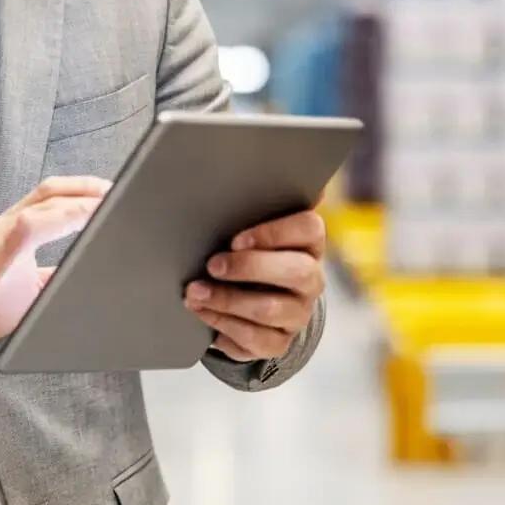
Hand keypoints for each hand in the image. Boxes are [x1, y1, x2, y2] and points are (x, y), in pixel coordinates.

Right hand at [0, 176, 109, 366]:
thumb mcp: (27, 288)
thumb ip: (53, 274)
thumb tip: (87, 274)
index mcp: (15, 231)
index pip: (52, 197)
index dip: (83, 190)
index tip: (113, 193)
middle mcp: (3, 228)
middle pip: (47, 193)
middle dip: (84, 189)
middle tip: (115, 193)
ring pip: (34, 212)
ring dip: (70, 208)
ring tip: (99, 209)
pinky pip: (10, 239)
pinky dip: (35, 228)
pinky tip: (57, 224)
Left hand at [183, 206, 326, 363]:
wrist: (254, 298)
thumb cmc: (249, 251)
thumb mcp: (251, 226)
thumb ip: (256, 201)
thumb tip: (256, 162)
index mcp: (307, 242)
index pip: (309, 229)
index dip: (275, 233)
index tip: (236, 237)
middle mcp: (310, 278)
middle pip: (296, 272)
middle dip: (248, 268)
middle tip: (212, 263)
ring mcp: (297, 313)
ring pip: (269, 310)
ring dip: (226, 300)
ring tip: (194, 292)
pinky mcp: (278, 342)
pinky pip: (255, 340)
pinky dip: (223, 326)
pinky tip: (202, 313)